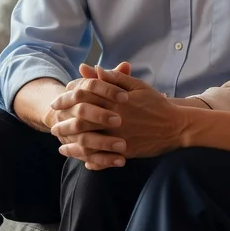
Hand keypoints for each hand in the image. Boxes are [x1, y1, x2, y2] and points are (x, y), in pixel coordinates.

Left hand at [54, 66, 188, 165]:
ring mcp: (120, 137)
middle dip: (65, 122)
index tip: (57, 101)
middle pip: (82, 120)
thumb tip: (92, 68)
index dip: (68, 98)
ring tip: (61, 146)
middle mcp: (115, 119)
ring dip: (73, 145)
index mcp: (116, 100)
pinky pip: (105, 158)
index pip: (85, 97)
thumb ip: (113, 77)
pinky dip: (91, 161)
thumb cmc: (155, 103)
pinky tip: (82, 161)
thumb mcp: (136, 86)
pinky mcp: (126, 152)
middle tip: (53, 124)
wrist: (176, 125)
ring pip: (90, 142)